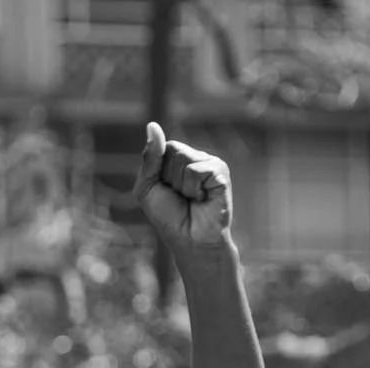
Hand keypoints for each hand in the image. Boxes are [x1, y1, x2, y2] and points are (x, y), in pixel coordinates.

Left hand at [134, 122, 231, 251]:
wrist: (190, 240)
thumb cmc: (169, 217)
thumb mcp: (148, 187)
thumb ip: (150, 157)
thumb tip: (152, 125)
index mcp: (179, 159)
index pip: (162, 147)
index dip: (157, 171)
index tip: (165, 190)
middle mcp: (197, 157)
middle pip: (173, 149)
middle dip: (168, 178)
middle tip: (180, 197)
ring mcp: (211, 163)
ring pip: (184, 159)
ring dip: (180, 186)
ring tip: (191, 199)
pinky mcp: (221, 173)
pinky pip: (196, 170)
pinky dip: (192, 189)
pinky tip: (202, 199)